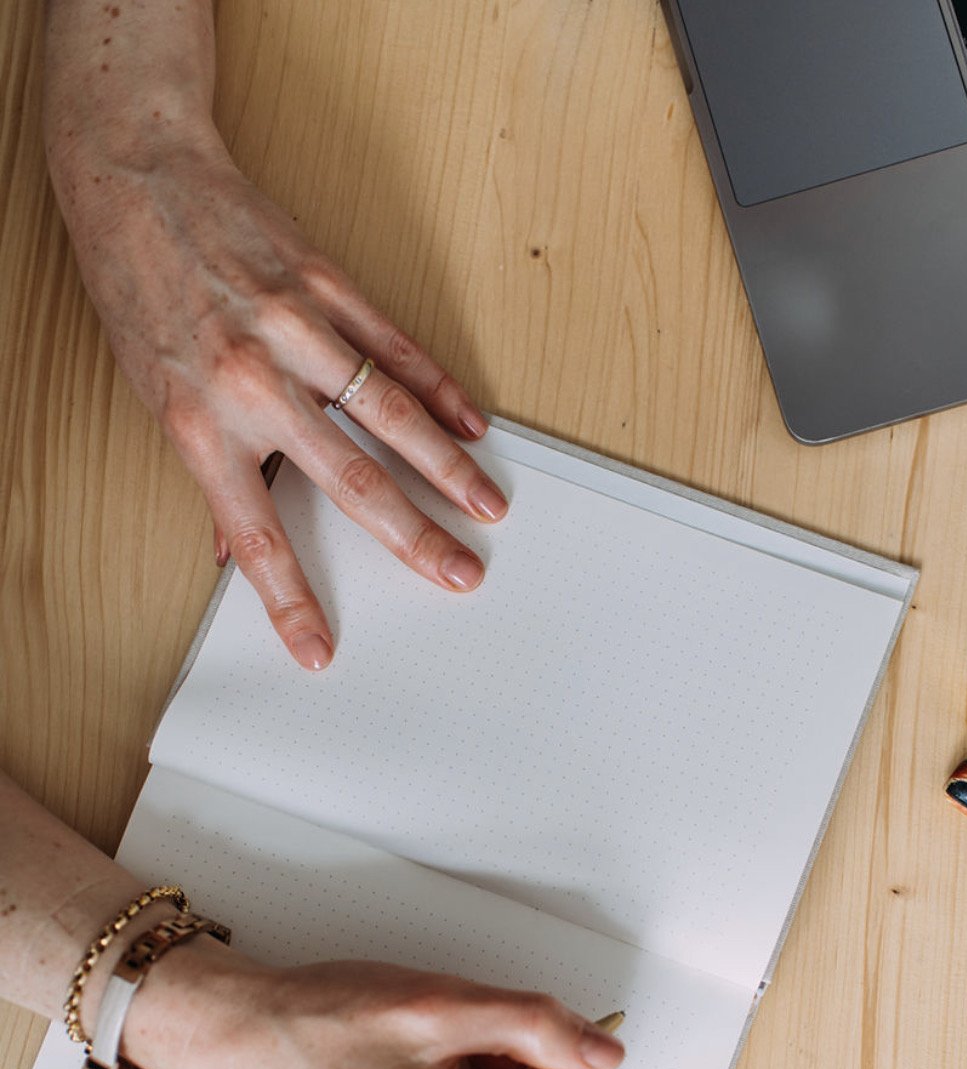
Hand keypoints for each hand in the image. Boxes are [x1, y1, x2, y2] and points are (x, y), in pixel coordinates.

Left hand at [50, 133, 506, 670]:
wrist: (134, 176)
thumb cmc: (138, 287)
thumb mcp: (154, 392)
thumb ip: (208, 472)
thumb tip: (230, 547)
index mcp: (201, 424)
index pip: (255, 535)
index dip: (291, 599)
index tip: (320, 648)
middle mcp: (251, 383)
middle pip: (350, 479)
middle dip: (412, 538)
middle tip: (459, 574)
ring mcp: (295, 331)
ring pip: (389, 414)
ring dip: (447, 468)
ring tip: (486, 507)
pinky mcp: (326, 285)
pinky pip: (395, 347)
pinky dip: (438, 389)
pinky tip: (471, 424)